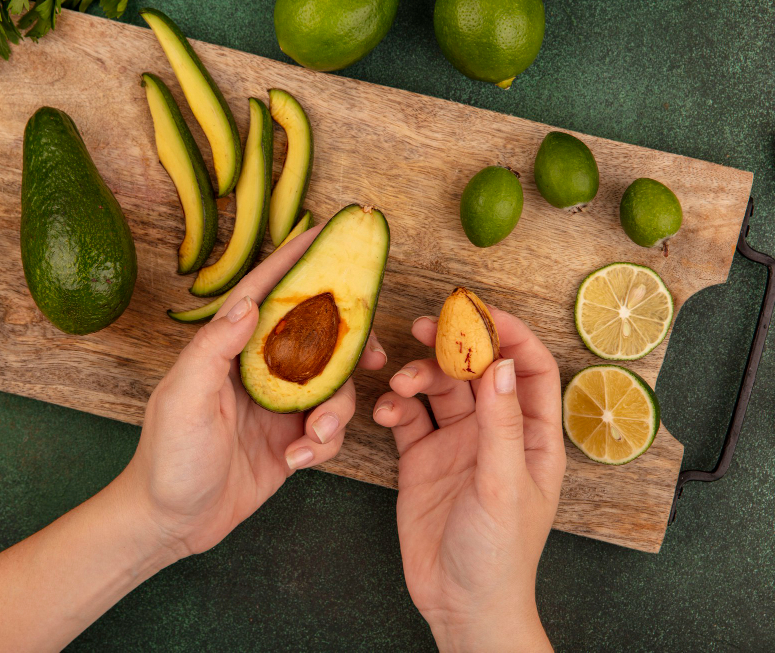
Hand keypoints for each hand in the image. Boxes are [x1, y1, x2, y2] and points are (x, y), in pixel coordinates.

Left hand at [123, 226, 386, 558]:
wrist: (172, 522)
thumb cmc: (167, 458)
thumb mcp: (184, 398)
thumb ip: (214, 349)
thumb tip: (249, 303)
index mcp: (228, 351)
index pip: (264, 295)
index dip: (293, 262)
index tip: (325, 233)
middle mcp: (258, 372)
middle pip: (316, 338)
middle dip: (347, 346)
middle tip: (372, 353)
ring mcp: (277, 407)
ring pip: (332, 388)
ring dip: (335, 411)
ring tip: (314, 435)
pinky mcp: (291, 441)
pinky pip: (329, 431)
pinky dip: (325, 444)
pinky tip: (299, 460)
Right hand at [373, 310, 564, 650]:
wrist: (461, 604)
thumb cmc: (500, 555)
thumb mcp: (504, 485)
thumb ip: (502, 424)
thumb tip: (502, 363)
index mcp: (532, 436)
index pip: (528, 369)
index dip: (508, 335)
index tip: (477, 314)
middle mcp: (495, 433)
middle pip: (476, 371)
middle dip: (453, 347)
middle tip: (425, 327)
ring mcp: (456, 444)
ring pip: (438, 390)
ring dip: (418, 377)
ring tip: (399, 383)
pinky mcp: (422, 460)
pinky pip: (408, 418)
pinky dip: (395, 407)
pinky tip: (386, 412)